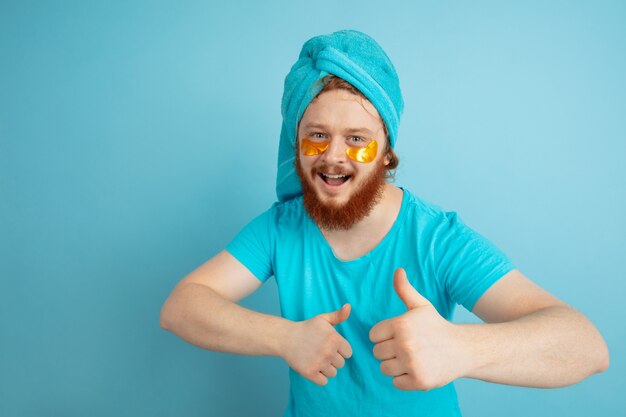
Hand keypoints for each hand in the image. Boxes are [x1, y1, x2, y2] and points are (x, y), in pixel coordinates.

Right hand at [282, 304, 352, 385]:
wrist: (286, 337)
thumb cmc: (307, 328)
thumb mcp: (323, 319)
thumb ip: (338, 315)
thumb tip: (349, 306)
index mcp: (335, 339)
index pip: (348, 353)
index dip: (340, 350)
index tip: (329, 345)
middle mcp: (328, 351)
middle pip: (341, 364)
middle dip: (332, 359)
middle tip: (320, 351)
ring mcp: (319, 363)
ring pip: (333, 373)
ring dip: (326, 368)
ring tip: (316, 358)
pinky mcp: (310, 373)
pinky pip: (323, 382)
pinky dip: (319, 377)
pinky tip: (312, 366)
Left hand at [369, 268, 470, 390]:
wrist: (463, 349)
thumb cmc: (436, 326)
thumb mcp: (421, 306)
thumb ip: (405, 289)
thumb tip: (398, 270)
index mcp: (401, 324)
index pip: (373, 335)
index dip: (383, 336)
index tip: (397, 335)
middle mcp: (405, 344)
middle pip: (377, 353)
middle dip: (388, 351)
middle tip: (405, 348)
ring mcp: (412, 364)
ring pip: (384, 369)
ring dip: (394, 366)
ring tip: (410, 358)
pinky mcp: (418, 381)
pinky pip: (395, 382)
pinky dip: (403, 379)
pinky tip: (416, 369)